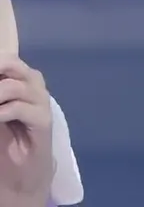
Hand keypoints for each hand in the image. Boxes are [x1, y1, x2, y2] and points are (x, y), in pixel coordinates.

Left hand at [0, 56, 53, 205]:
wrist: (19, 177)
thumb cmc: (2, 144)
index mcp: (18, 80)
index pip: (5, 60)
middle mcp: (32, 85)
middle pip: (11, 63)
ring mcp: (40, 102)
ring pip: (13, 86)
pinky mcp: (44, 121)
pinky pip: (19, 108)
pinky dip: (1, 112)